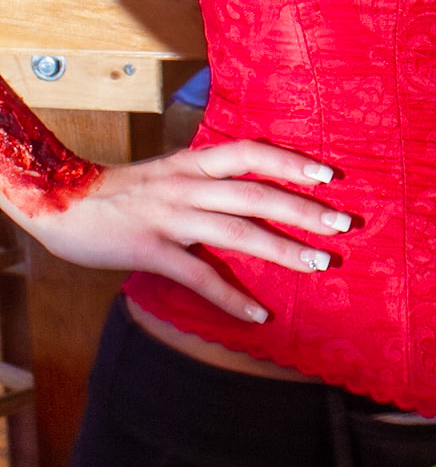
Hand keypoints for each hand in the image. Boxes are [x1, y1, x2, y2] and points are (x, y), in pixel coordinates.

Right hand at [27, 141, 353, 323]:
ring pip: (236, 232)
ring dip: (282, 249)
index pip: (251, 152)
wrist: (60, 202)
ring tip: (319, 264)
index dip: (291, 160)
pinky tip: (259, 314)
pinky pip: (197, 275)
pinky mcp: (149, 249)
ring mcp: (169, 216)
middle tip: (344, 224)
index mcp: (193, 163)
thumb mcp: (169, 171)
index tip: (330, 172)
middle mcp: (187, 185)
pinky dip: (230, 296)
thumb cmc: (121, 191)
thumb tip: (251, 187)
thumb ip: (206, 178)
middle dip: (304, 208)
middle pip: (255, 193)